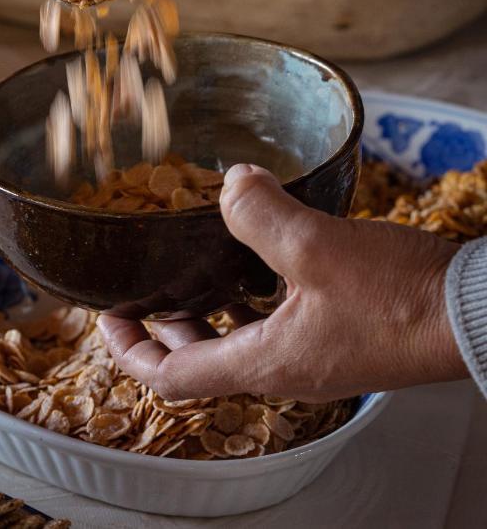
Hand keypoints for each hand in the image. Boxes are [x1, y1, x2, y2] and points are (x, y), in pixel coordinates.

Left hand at [98, 164, 467, 401]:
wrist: (469, 311)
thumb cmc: (399, 298)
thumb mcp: (318, 249)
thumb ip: (261, 214)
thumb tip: (229, 181)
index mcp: (265, 361)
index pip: (172, 376)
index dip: (129, 350)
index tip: (107, 317)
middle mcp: (284, 366)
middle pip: (201, 360)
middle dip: (165, 328)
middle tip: (144, 293)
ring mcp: (314, 353)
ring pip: (240, 340)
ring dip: (208, 313)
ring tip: (191, 273)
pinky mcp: (339, 333)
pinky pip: (276, 323)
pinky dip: (251, 299)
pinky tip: (259, 259)